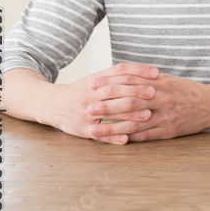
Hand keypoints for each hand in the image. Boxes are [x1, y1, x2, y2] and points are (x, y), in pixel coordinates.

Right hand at [43, 62, 159, 144]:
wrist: (53, 105)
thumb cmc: (82, 91)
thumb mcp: (97, 78)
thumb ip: (119, 75)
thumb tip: (152, 73)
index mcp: (97, 80)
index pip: (119, 72)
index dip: (138, 71)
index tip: (156, 73)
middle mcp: (91, 94)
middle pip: (116, 91)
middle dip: (136, 92)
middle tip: (155, 94)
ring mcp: (86, 113)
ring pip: (110, 112)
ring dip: (130, 114)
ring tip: (148, 115)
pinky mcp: (83, 129)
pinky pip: (99, 134)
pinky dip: (113, 137)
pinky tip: (127, 139)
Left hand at [89, 73, 209, 142]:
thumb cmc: (190, 91)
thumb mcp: (170, 80)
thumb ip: (149, 79)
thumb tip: (127, 76)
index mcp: (160, 83)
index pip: (130, 81)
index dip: (110, 83)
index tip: (93, 84)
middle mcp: (161, 99)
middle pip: (128, 101)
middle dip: (106, 105)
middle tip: (88, 108)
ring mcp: (164, 116)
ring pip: (134, 122)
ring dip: (112, 126)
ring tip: (95, 129)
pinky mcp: (168, 131)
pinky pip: (146, 136)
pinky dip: (129, 138)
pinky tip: (115, 141)